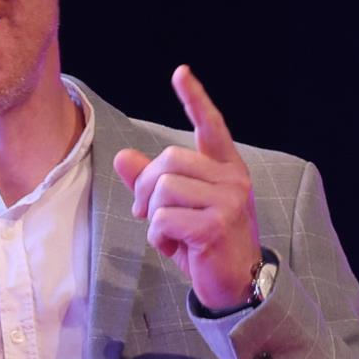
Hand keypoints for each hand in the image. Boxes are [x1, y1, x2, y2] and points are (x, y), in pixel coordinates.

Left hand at [112, 65, 261, 309]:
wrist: (236, 285)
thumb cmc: (205, 244)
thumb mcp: (177, 209)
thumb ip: (152, 182)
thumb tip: (122, 156)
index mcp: (227, 169)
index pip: (211, 127)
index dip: (195, 100)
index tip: (180, 73)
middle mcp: (232, 180)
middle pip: (168, 160)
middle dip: (145, 188)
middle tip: (146, 214)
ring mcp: (227, 202)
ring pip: (162, 189)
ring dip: (152, 217)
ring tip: (169, 234)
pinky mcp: (214, 227)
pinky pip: (162, 220)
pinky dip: (157, 238)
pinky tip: (175, 249)